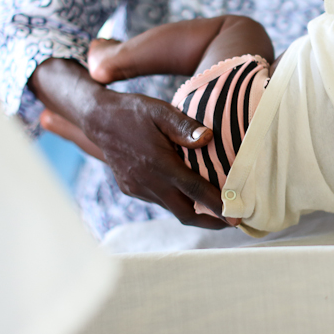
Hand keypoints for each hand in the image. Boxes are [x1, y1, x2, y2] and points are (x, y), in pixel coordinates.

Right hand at [81, 89, 237, 227]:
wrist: (98, 119)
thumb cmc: (134, 112)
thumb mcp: (162, 112)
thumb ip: (185, 127)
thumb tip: (209, 138)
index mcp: (160, 164)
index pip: (196, 191)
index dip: (217, 206)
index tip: (235, 219)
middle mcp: (149, 182)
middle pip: (185, 213)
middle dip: (209, 221)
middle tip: (230, 222)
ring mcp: (138, 188)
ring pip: (171, 208)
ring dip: (192, 209)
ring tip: (213, 206)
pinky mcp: (130, 189)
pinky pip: (158, 200)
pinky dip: (175, 200)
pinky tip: (186, 191)